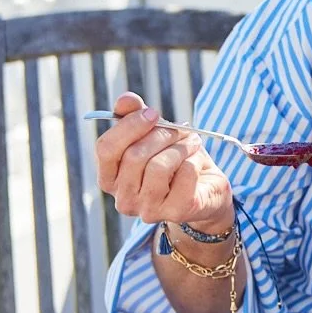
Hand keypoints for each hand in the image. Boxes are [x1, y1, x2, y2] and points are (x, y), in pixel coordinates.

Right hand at [94, 92, 234, 232]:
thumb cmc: (173, 159)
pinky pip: (185, 174)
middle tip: (178, 129)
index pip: (105, 149)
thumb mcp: (153, 134)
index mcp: (109, 178)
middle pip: (134, 156)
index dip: (129, 126)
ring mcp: (148, 210)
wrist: (205, 189)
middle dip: (161, 134)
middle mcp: (123, 198)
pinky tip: (196, 163)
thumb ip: (135, 115)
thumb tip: (125, 100)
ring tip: (191, 143)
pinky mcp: (175, 212)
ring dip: (180, 147)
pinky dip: (195, 160)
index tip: (152, 113)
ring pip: (159, 166)